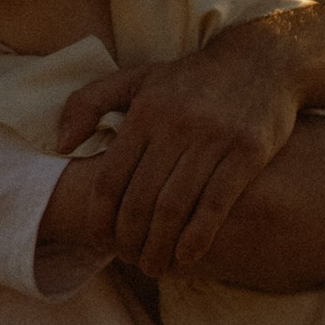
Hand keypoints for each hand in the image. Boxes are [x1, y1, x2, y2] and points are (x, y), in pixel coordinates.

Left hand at [53, 26, 306, 277]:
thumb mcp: (137, 78)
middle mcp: (176, 124)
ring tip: (154, 266)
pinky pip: (216, 203)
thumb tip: (60, 145)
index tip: (99, 242)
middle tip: (129, 260)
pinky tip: (187, 256)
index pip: (110, 179)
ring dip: (159, 247)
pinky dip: (198, 237)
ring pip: (174, 207)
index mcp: (145, 110)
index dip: (100, 219)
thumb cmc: (192, 78)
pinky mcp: (248, 151)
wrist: (265, 59)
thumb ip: (89, 102)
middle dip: (129, 241)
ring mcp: (214, 138)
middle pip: (140, 201)